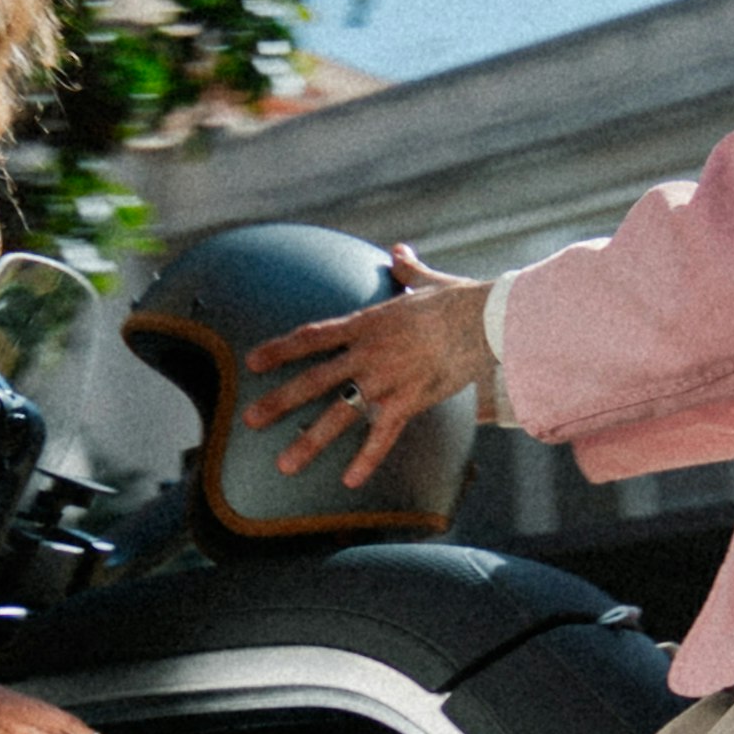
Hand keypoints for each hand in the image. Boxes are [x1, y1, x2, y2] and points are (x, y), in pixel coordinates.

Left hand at [241, 245, 494, 491]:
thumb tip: (399, 252)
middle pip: (313, 380)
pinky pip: (382, 436)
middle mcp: (367, 354)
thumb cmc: (458, 300)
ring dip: (309, 440)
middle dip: (279, 401)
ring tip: (285, 464)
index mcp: (365, 324)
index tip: (252, 362)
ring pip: (338, 414)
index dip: (279, 350)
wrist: (484, 321)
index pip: (312, 337)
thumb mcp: (426, 281)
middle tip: (249, 419)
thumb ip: (406, 271)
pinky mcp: (409, 401)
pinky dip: (366, 460)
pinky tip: (348, 481)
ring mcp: (385, 380)